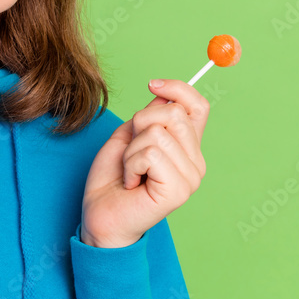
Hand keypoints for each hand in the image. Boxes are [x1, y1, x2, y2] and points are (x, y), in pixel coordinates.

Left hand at [79, 79, 208, 247]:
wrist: (100, 214)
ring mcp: (190, 178)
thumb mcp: (129, 136)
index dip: (178, 88)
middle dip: (140, 124)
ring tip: (131, 171)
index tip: (152, 84)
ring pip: (157, 133)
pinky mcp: (178, 190)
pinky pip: (150, 153)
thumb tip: (164, 93)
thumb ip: (149, 116)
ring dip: (131, 150)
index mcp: (187, 147)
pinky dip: (131, 164)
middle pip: (173, 114)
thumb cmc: (113, 177)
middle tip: (130, 152)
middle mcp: (195, 162)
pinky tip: (132, 182)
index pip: (197, 107)